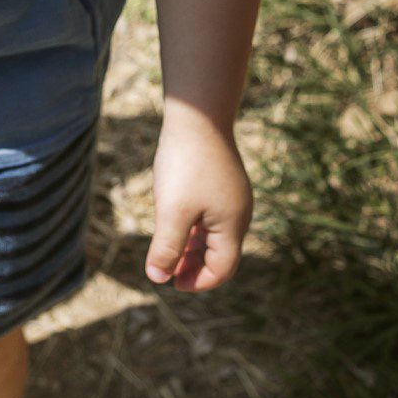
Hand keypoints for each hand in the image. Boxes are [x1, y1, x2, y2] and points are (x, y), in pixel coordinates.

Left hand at [145, 112, 251, 291]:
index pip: (221, 269)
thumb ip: (166, 247)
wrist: (198, 114)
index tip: (172, 283)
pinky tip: (175, 221)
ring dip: (193, 246)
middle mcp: (239, 212)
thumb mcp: (172, 210)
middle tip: (169, 274)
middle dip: (195, 266)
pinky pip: (212, 213)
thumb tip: (157, 278)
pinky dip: (195, 225)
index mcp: (233, 225)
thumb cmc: (185, 164)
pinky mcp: (222, 179)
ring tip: (170, 253)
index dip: (198, 281)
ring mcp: (232, 194)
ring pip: (214, 232)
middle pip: (220, 253)